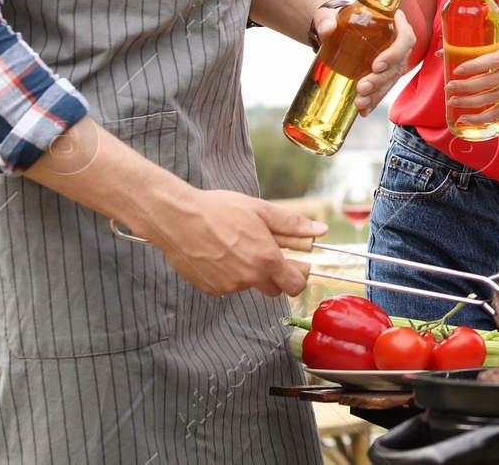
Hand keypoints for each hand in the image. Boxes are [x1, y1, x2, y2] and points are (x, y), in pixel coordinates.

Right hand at [134, 190, 325, 297]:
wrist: (177, 219)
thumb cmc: (219, 210)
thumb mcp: (261, 211)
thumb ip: (292, 225)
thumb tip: (320, 231)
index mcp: (266, 259)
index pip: (295, 286)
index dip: (299, 276)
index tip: (298, 265)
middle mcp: (249, 278)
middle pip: (274, 289)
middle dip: (276, 274)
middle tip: (267, 252)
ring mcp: (228, 286)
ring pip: (250, 285)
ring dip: (251, 272)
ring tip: (237, 245)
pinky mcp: (211, 289)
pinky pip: (229, 286)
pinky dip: (230, 274)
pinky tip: (220, 253)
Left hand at [312, 7, 416, 115]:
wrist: (337, 30)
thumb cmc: (338, 19)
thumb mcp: (330, 14)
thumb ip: (325, 19)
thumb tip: (326, 29)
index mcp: (393, 22)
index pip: (405, 38)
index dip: (395, 53)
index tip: (376, 65)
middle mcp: (398, 42)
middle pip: (399, 64)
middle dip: (382, 79)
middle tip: (362, 87)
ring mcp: (394, 60)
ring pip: (393, 79)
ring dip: (378, 93)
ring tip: (360, 102)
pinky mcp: (385, 73)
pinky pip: (384, 88)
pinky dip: (374, 100)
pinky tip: (363, 110)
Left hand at [444, 39, 498, 122]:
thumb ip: (481, 49)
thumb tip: (442, 52)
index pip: (496, 58)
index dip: (476, 65)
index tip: (457, 70)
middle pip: (493, 80)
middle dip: (469, 85)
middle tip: (450, 87)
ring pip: (495, 97)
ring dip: (472, 102)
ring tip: (453, 101)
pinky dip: (482, 117)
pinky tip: (466, 118)